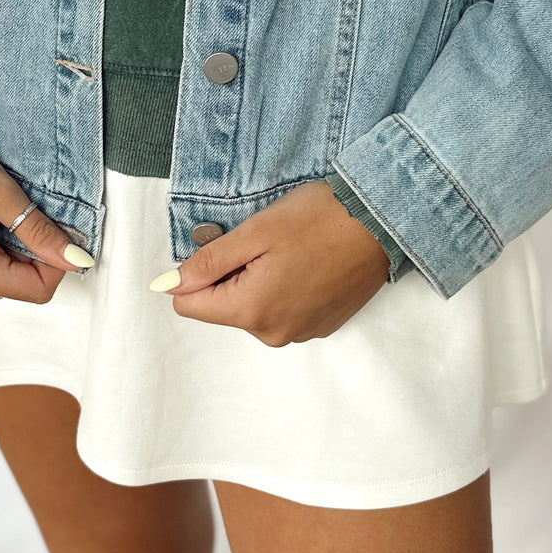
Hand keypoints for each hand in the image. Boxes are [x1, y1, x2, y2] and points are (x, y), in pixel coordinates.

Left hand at [149, 179, 390, 345]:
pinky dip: (286, 288)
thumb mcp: (256, 231)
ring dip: (260, 281)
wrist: (383, 222)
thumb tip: (168, 286)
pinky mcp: (322, 326)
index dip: (197, 272)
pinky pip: (283, 310)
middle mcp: (274, 333)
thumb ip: (209, 262)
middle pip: (224, 307)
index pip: (190, 305)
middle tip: (265, 243)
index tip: (225, 246)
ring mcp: (301, 333)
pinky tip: (309, 263)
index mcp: (252, 311)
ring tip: (292, 251)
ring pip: (254, 308)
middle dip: (232, 275)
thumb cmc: (319, 219)